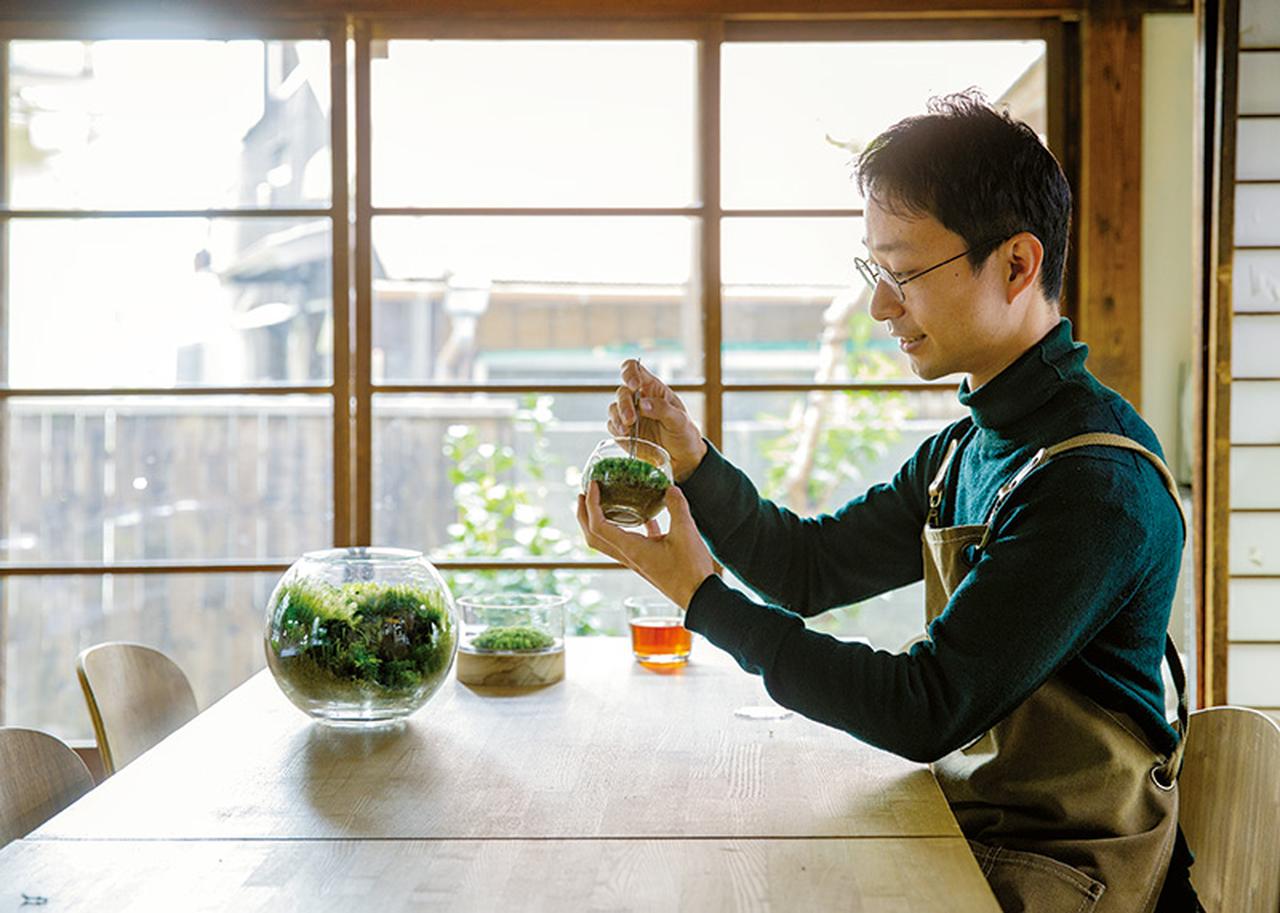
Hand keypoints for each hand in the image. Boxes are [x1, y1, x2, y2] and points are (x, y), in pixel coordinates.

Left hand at [577, 482, 714, 609]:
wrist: (699, 596)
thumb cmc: (690, 569)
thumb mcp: (686, 532)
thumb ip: (677, 507)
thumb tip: (670, 488)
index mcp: (631, 548)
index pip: (599, 525)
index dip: (592, 503)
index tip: (593, 485)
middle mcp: (628, 556)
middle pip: (593, 537)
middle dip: (584, 514)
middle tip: (584, 493)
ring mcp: (636, 560)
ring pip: (607, 541)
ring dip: (599, 521)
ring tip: (604, 502)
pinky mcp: (647, 561)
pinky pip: (630, 542)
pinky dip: (628, 527)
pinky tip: (644, 516)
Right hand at [608, 359, 706, 482]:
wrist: (682, 459)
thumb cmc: (684, 433)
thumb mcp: (680, 420)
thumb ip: (663, 409)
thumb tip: (643, 404)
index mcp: (653, 388)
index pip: (634, 369)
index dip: (630, 373)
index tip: (634, 385)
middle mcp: (638, 398)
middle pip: (622, 392)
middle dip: (624, 405)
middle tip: (631, 419)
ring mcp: (629, 415)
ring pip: (613, 408)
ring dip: (617, 418)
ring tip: (627, 430)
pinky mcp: (623, 431)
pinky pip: (612, 426)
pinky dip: (616, 430)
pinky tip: (626, 436)